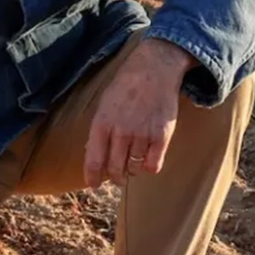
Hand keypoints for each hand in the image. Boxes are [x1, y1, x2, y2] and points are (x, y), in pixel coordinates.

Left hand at [84, 38, 193, 186]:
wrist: (155, 69)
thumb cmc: (126, 86)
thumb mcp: (105, 104)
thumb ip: (99, 130)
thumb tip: (94, 154)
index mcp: (102, 123)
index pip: (94, 160)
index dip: (92, 177)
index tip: (94, 185)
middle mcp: (121, 131)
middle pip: (115, 169)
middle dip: (115, 177)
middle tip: (117, 176)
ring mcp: (142, 134)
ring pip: (134, 168)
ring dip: (132, 170)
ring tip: (133, 161)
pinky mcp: (162, 136)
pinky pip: (153, 165)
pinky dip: (149, 166)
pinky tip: (148, 158)